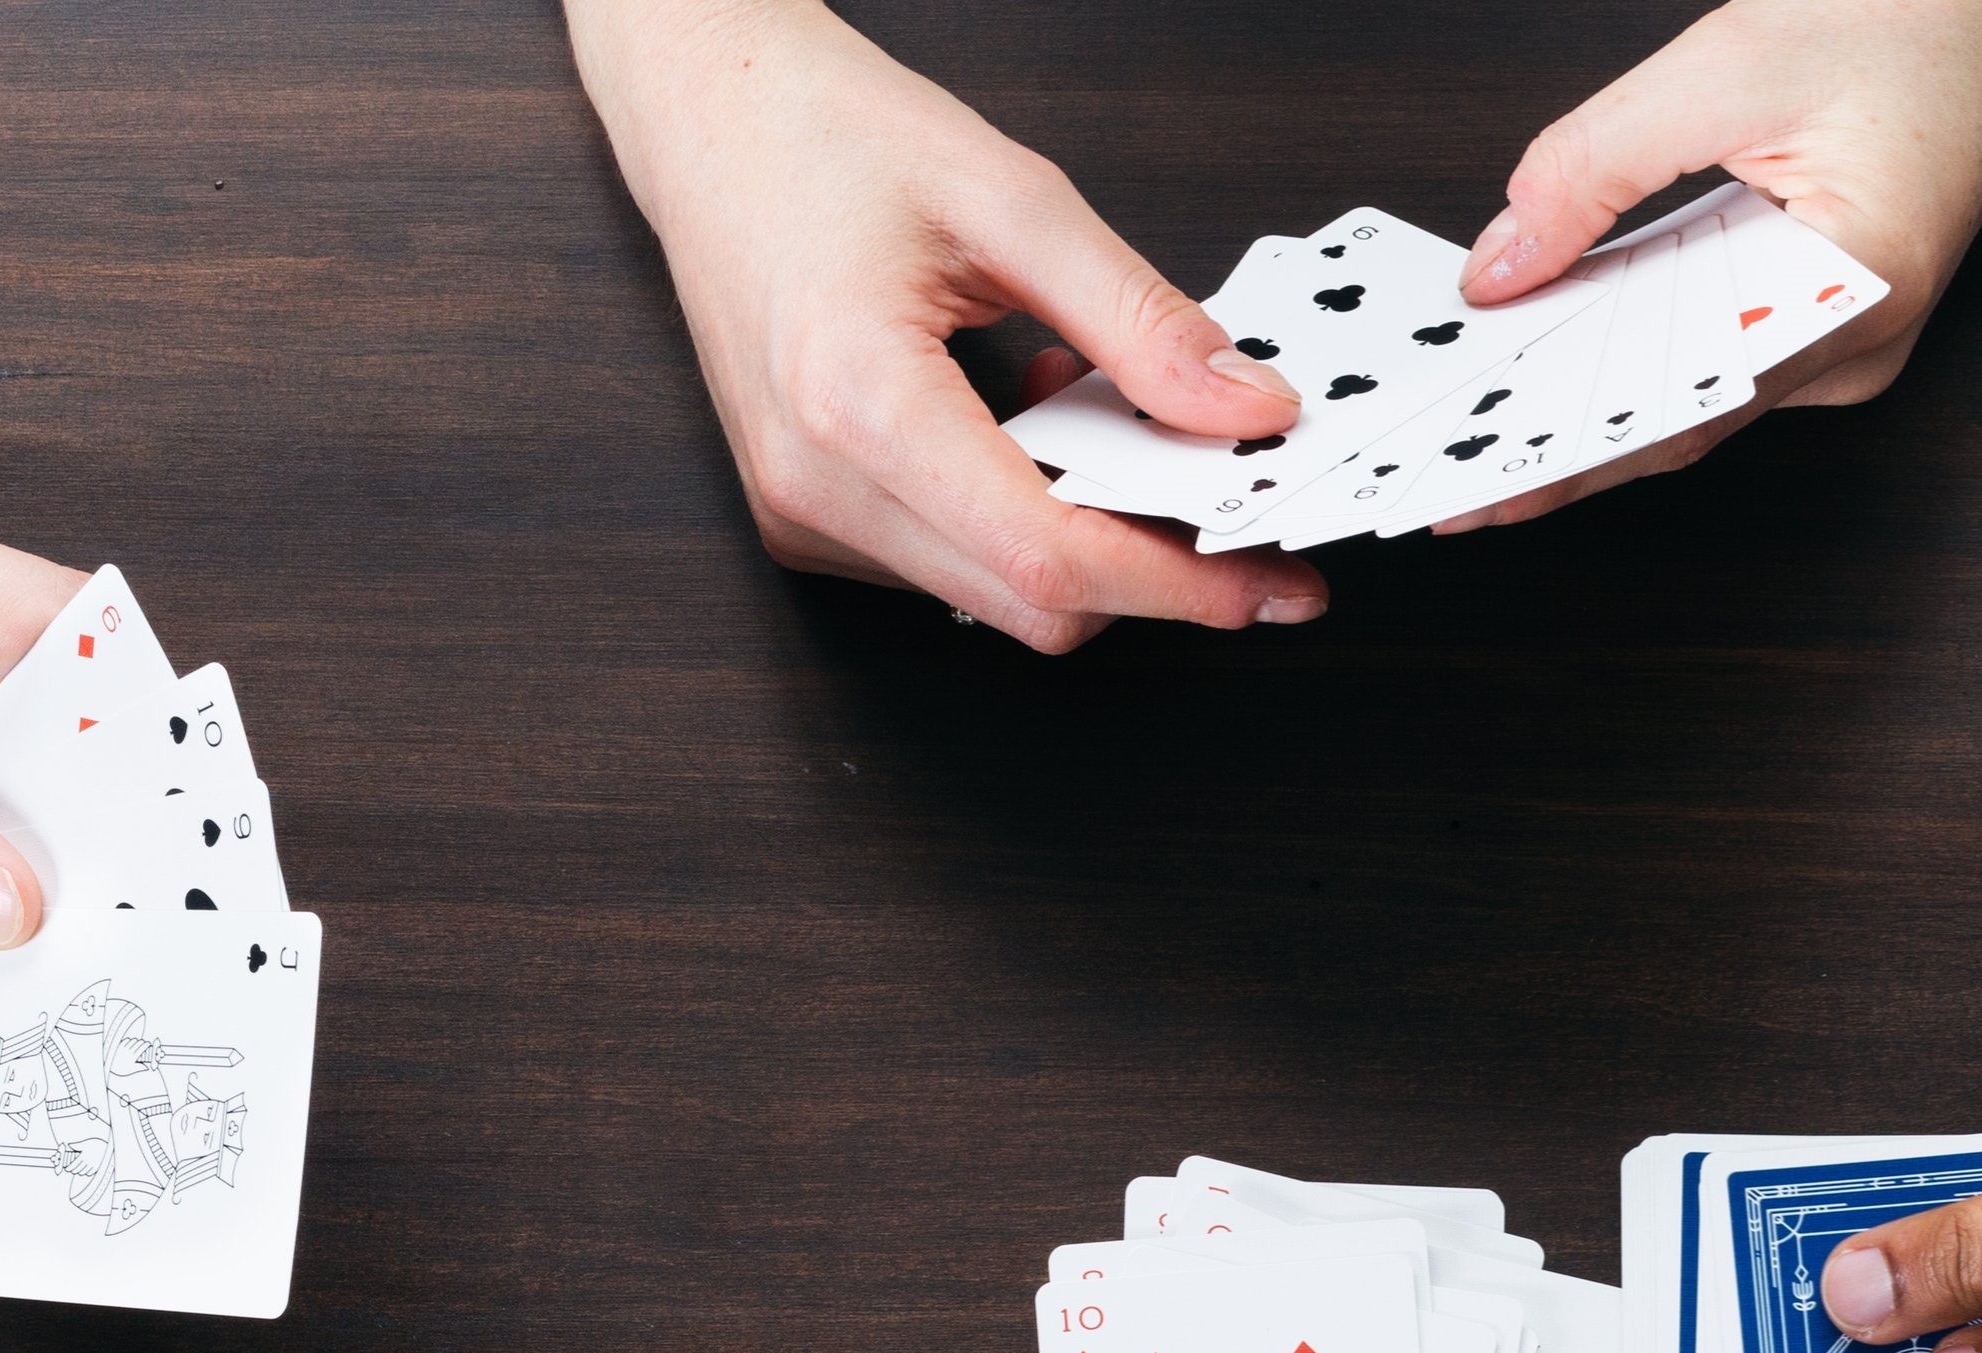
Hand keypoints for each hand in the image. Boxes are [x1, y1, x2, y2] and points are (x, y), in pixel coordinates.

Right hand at [567, 0, 1322, 651]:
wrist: (710, 121)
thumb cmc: (826, 137)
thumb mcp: (1013, 199)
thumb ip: (1140, 318)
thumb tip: (1247, 410)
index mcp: (855, 398)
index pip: (1047, 554)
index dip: (1178, 581)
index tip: (1270, 575)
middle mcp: (816, 483)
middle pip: (1031, 603)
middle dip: (1152, 574)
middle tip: (1238, 509)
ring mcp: (804, 514)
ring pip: (998, 595)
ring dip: (1087, 538)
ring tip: (1103, 416)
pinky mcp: (809, 518)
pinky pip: (953, 567)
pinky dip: (1025, 519)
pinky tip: (1034, 427)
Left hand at [1437, 0, 1981, 531]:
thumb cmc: (1916, 10)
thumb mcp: (1726, 66)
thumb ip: (1595, 167)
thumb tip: (1500, 260)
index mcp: (1859, 294)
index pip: (1681, 411)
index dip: (1566, 461)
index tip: (1474, 490)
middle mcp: (1860, 339)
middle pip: (1679, 419)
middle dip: (1555, 447)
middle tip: (1441, 474)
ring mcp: (1846, 329)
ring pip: (1690, 390)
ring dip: (1584, 404)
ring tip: (1474, 425)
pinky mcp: (1825, 300)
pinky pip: (1710, 348)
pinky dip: (1628, 353)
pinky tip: (1551, 353)